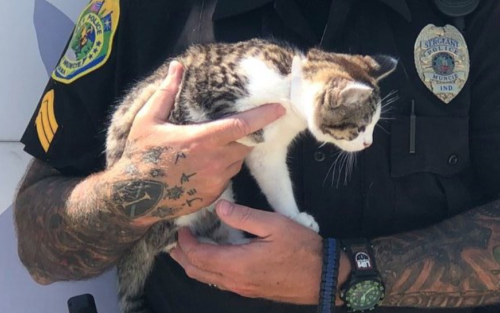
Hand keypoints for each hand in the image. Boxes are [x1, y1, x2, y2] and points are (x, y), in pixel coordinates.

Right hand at [107, 62, 285, 225]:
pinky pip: (227, 178)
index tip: (280, 108)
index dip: (264, 116)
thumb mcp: (148, 119)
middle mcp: (215, 161)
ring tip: (214, 146)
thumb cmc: (140, 155)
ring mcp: (216, 181)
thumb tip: (177, 66)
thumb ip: (167, 92)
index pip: (244, 125)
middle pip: (246, 143)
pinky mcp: (213, 196)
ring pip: (238, 161)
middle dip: (247, 133)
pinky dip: (222, 168)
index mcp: (203, 139)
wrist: (133, 198)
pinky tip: (204, 165)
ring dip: (233, 151)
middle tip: (240, 125)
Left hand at [171, 200, 349, 303]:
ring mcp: (242, 288)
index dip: (185, 243)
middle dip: (182, 256)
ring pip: (207, 279)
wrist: (323, 277)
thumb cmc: (302, 249)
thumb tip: (219, 208)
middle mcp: (234, 281)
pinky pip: (220, 282)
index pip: (198, 256)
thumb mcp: (274, 225)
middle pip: (197, 271)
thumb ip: (244, 216)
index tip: (182, 229)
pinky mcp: (250, 290)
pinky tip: (214, 258)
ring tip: (188, 249)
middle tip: (176, 241)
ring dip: (194, 264)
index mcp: (237, 264)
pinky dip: (208, 270)